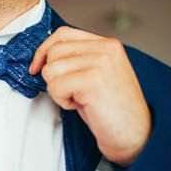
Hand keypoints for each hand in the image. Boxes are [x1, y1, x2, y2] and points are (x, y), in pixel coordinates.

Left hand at [30, 26, 150, 165]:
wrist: (135, 135)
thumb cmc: (112, 110)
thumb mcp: (97, 75)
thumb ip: (78, 59)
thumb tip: (44, 57)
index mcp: (107, 45)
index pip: (63, 34)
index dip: (44, 50)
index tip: (36, 67)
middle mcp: (105, 49)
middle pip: (54, 52)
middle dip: (53, 76)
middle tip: (73, 92)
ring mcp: (100, 63)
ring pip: (51, 70)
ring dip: (58, 90)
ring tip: (80, 99)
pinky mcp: (93, 81)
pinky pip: (55, 87)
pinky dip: (63, 101)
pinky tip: (82, 106)